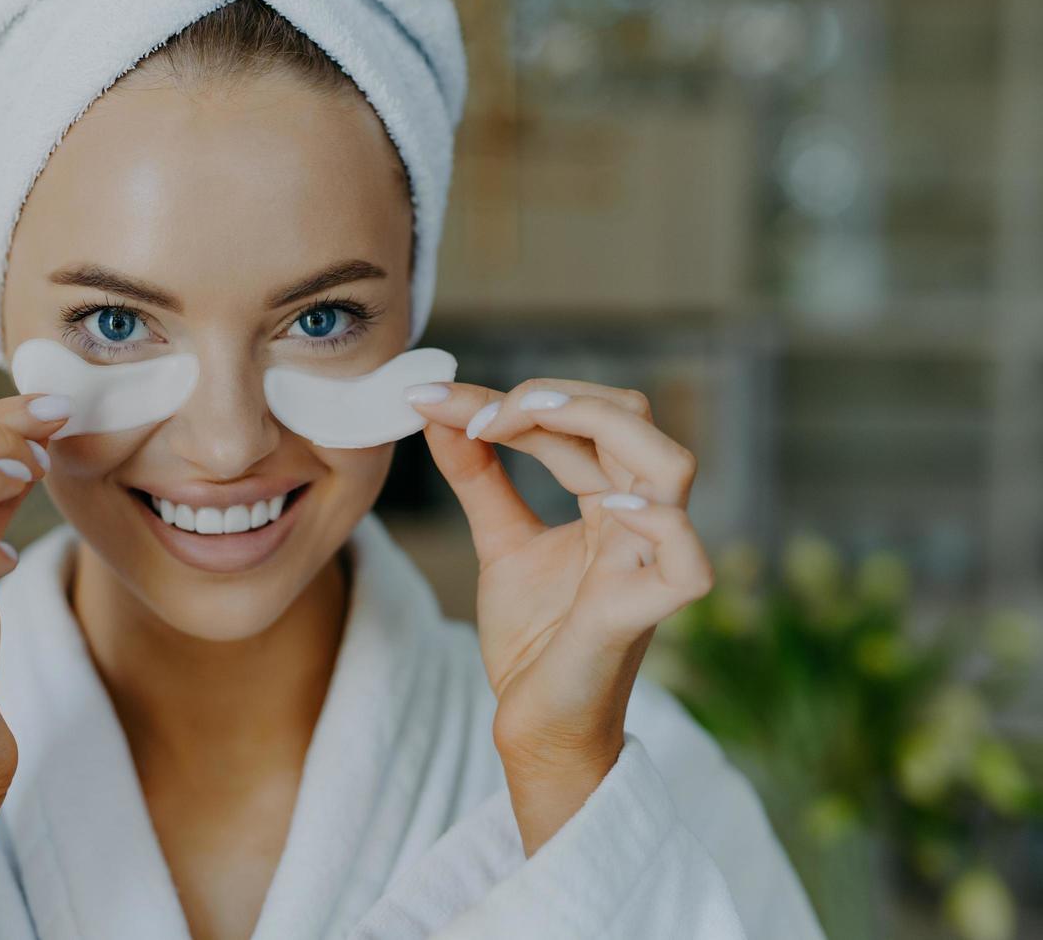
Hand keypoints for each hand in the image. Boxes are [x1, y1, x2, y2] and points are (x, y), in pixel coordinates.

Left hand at [406, 378, 713, 853]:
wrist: (534, 725)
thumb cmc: (534, 638)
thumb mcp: (499, 541)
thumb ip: (478, 476)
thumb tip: (439, 408)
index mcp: (612, 500)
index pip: (584, 418)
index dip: (513, 399)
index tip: (435, 400)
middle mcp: (639, 522)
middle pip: (633, 419)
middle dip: (553, 397)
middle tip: (476, 414)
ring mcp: (647, 564)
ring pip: (670, 467)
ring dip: (597, 424)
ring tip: (518, 421)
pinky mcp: (641, 616)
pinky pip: (687, 564)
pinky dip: (658, 524)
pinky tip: (606, 504)